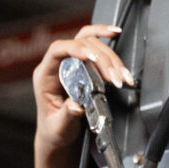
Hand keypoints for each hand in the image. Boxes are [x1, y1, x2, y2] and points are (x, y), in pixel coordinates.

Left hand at [31, 24, 131, 167]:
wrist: (58, 134)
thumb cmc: (55, 130)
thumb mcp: (58, 128)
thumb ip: (67, 117)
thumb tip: (76, 105)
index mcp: (45, 76)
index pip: (57, 51)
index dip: (75, 49)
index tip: (93, 57)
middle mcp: (57, 65)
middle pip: (80, 46)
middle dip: (102, 60)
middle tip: (116, 78)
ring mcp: (69, 62)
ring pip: (90, 43)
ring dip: (110, 58)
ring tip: (123, 75)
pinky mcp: (82, 63)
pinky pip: (93, 43)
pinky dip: (105, 38)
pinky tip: (115, 32)